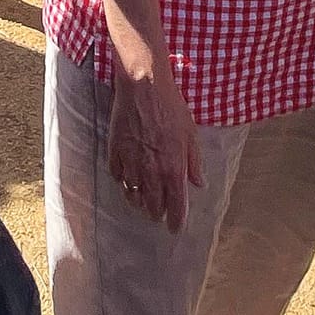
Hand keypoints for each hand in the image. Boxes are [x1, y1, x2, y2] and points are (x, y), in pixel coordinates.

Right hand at [107, 65, 202, 230]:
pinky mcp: (116, 149)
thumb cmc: (171, 107)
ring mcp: (131, 161)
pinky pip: (117, 174)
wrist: (144, 85)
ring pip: (132, 193)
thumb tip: (198, 183)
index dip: (176, 222)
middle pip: (152, 205)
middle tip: (158, 214)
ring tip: (140, 201)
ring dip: (138, 200)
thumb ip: (194, 162)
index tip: (175, 229)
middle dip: (156, 213)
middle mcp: (152, 171)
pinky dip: (122, 179)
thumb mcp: (191, 134)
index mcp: (173, 169)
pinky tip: (126, 178)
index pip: (176, 207)